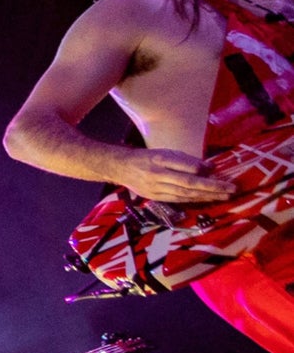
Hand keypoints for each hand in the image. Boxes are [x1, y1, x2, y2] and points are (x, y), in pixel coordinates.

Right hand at [108, 147, 234, 204]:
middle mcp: (158, 175)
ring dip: (207, 196)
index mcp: (160, 160)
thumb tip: (209, 167)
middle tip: (231, 189)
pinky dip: (194, 200)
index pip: (186, 168)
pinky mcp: (155, 197)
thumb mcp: (165, 152)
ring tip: (224, 196)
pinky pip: (178, 199)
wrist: (120, 168)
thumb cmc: (146, 157)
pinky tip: (206, 199)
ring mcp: (156, 188)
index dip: (204, 173)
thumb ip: (186, 160)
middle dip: (212, 188)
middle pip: (189, 184)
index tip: (220, 174)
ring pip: (185, 194)